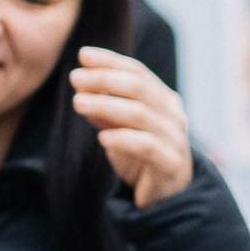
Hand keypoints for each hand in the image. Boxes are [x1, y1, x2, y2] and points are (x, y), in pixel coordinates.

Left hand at [69, 48, 194, 208]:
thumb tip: (81, 87)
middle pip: (140, 88)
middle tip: (74, 78)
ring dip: (106, 105)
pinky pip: (147, 146)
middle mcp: (173, 115)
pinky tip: (101, 137)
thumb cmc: (142, 157)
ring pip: (141, 114)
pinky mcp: (170, 164)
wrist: (166, 196)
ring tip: (77, 103)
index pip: (139, 72)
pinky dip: (123, 138)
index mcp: (164, 100)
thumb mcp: (121, 128)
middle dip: (105, 79)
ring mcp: (175, 139)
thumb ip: (106, 108)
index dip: (111, 61)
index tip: (83, 54)